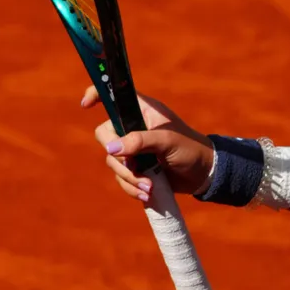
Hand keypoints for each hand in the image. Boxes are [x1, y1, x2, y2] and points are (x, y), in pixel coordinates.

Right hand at [81, 86, 214, 199]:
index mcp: (142, 110)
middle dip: (118, 157)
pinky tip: (148, 193)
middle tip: (134, 167)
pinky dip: (132, 187)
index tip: (85, 105)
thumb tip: (111, 150)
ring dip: (128, 177)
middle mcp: (133, 126)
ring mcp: (133, 148)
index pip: (114, 95)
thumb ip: (140, 142)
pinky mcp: (135, 168)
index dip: (97, 95)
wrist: (204, 174)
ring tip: (150, 186)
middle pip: (105, 135)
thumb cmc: (190, 149)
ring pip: (112, 160)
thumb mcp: (167, 141)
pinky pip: (121, 178)